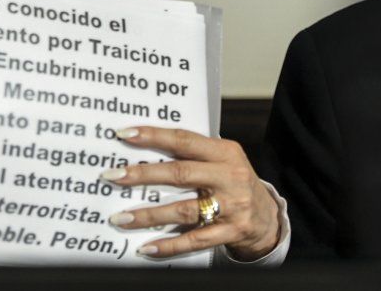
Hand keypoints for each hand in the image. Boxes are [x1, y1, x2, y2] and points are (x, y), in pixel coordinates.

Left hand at [100, 126, 279, 260]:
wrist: (269, 217)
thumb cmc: (233, 181)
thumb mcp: (220, 160)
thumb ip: (192, 153)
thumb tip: (142, 148)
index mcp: (224, 152)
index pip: (183, 140)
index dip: (153, 136)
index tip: (124, 134)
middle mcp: (229, 176)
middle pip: (179, 174)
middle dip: (142, 175)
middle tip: (111, 176)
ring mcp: (233, 206)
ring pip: (183, 210)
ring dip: (148, 215)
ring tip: (120, 218)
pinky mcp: (232, 232)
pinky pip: (195, 240)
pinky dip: (169, 245)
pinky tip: (146, 247)